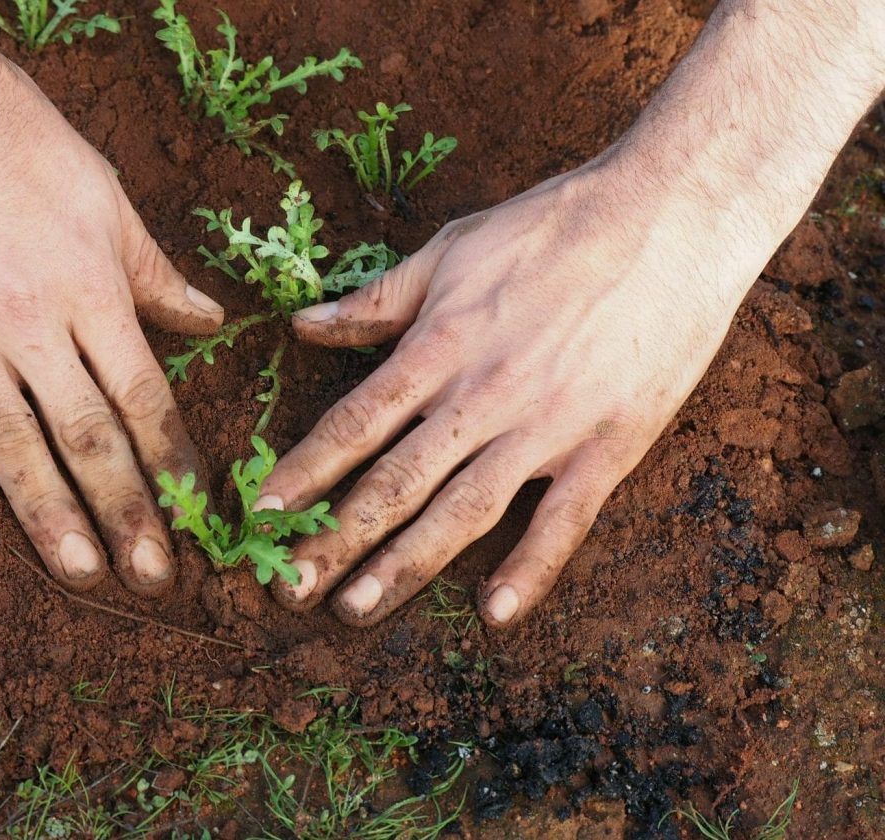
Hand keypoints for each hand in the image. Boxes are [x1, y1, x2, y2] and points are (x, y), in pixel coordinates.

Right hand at [0, 17, 223, 594]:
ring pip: (12, 443)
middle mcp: (28, 321)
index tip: (196, 520)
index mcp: (90, 290)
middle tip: (154, 579)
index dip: (173, 466)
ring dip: (49, 516)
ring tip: (82, 573)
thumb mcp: (104, 196)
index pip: (145, 399)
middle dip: (126, 513)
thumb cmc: (14, 137)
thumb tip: (209, 322)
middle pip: (87, 437)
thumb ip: (153, 272)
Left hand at [258, 161, 768, 626]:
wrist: (674, 216)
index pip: (354, 422)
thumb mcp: (452, 248)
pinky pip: (563, 520)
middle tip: (287, 588)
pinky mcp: (609, 447)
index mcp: (439, 345)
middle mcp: (483, 395)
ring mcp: (547, 426)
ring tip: (355, 610)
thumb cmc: (555, 226)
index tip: (259, 516)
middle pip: (396, 480)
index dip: (302, 472)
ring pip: (463, 510)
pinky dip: (530, 569)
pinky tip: (494, 614)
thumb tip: (302, 324)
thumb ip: (376, 300)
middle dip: (337, 538)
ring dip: (406, 565)